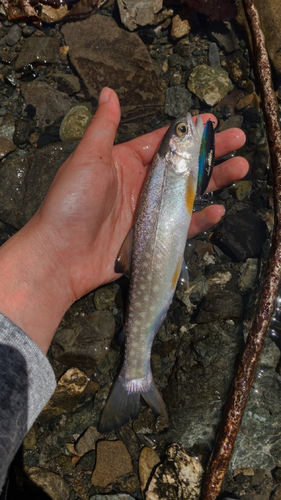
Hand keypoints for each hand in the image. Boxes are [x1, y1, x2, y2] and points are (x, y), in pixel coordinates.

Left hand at [0, 88, 247, 351]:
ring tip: (241, 168)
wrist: (61, 255)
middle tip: (239, 141)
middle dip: (211, 153)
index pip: (163, 142)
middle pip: (183, 166)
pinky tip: (218, 211)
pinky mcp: (152, 238)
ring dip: (214, 182)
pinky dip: (200, 220)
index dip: (188, 132)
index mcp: (126, 163)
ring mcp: (148, 213)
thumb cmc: (72, 202)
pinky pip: (182, 227)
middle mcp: (140, 186)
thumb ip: (105, 126)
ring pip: (188, 194)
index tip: (213, 120)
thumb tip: (108, 91)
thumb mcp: (88, 158)